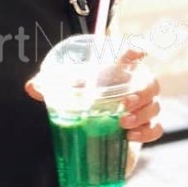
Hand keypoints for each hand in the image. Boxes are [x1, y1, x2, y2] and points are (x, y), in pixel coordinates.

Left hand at [24, 44, 163, 144]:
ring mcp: (142, 108)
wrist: (90, 125)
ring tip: (123, 123)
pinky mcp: (144, 128)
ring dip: (143, 113)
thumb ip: (49, 85)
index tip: (139, 52)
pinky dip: (147, 132)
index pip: (134, 53)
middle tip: (125, 103)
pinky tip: (130, 136)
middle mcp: (134, 86)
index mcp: (118, 70)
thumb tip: (32, 87)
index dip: (139, 49)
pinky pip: (156, 128)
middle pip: (151, 82)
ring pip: (155, 105)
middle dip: (143, 92)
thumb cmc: (81, 97)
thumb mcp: (63, 91)